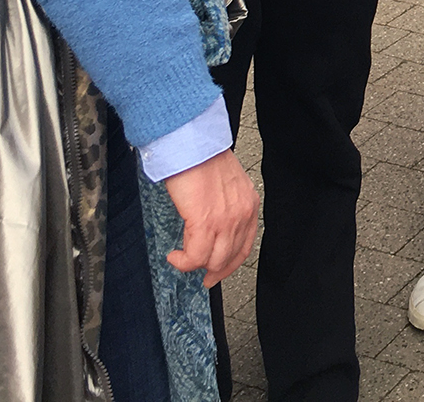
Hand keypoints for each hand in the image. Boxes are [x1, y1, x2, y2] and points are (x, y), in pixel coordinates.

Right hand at [162, 149, 258, 287]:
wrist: (191, 145)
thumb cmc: (202, 158)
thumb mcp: (225, 184)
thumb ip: (224, 205)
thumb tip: (212, 225)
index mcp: (248, 203)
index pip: (246, 244)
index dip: (231, 263)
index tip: (220, 271)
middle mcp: (242, 214)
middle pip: (231, 257)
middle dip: (215, 271)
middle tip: (203, 277)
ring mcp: (225, 220)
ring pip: (213, 261)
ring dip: (195, 266)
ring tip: (182, 260)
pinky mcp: (205, 223)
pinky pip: (194, 257)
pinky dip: (183, 262)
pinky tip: (174, 256)